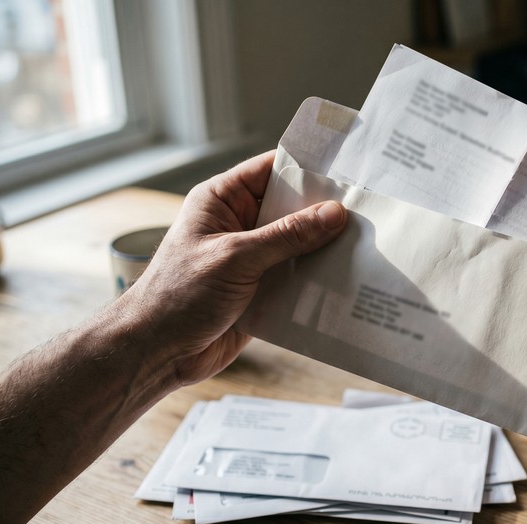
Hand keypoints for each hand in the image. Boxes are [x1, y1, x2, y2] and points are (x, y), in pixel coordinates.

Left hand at [118, 150, 346, 385]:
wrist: (158, 352)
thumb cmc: (179, 296)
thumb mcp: (236, 258)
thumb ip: (287, 236)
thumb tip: (334, 213)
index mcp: (222, 201)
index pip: (271, 170)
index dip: (307, 167)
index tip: (347, 168)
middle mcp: (239, 224)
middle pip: (291, 207)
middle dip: (325, 211)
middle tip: (368, 210)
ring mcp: (252, 258)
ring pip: (299, 244)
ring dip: (325, 248)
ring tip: (367, 244)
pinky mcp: (262, 289)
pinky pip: (297, 276)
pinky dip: (318, 278)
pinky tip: (348, 279)